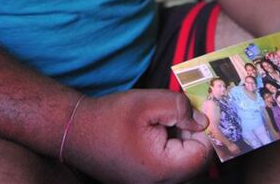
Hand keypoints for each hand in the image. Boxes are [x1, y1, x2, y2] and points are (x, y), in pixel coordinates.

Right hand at [64, 89, 211, 182]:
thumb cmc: (110, 117)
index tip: (190, 113)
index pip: (204, 153)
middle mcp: (159, 183)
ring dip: (178, 140)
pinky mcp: (144, 179)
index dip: (202, 130)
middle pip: (194, 160)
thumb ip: (181, 109)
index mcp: (163, 169)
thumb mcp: (149, 102)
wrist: (75, 132)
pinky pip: (167, 165)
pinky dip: (166, 147)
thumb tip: (202, 121)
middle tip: (172, 115)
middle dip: (189, 134)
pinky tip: (151, 132)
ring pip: (182, 162)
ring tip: (158, 123)